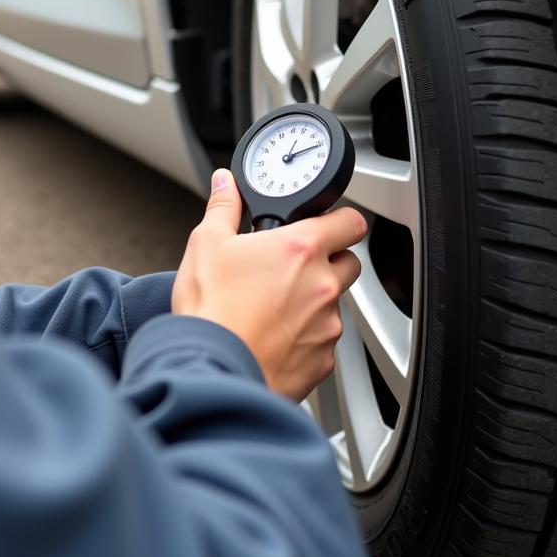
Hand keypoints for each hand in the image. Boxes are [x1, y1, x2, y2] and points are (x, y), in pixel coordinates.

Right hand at [172, 169, 364, 400]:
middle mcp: (323, 285)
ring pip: (334, 304)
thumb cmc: (211, 310)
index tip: (324, 224)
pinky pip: (324, 342)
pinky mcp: (322, 361)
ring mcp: (327, 325)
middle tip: (293, 266)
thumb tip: (226, 185)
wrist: (212, 371)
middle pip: (349, 262)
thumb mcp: (207, 244)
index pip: (350, 221)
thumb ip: (223, 207)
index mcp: (300, 248)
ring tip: (274, 306)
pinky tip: (273, 336)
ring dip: (314, 301)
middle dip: (328, 260)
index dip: (339, 219)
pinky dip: (305, 337)